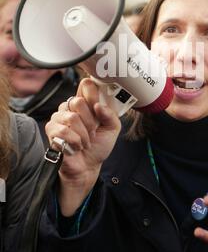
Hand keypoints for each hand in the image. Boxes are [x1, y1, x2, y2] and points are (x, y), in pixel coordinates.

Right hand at [46, 78, 120, 214]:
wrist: (88, 166)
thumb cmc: (98, 146)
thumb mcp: (113, 129)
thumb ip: (110, 115)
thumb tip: (99, 106)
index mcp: (86, 103)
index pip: (86, 84)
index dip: (93, 93)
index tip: (98, 107)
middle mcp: (70, 107)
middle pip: (78, 101)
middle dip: (90, 121)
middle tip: (92, 132)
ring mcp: (59, 117)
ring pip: (72, 117)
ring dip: (83, 134)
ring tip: (85, 141)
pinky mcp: (51, 130)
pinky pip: (63, 130)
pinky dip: (74, 141)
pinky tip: (76, 146)